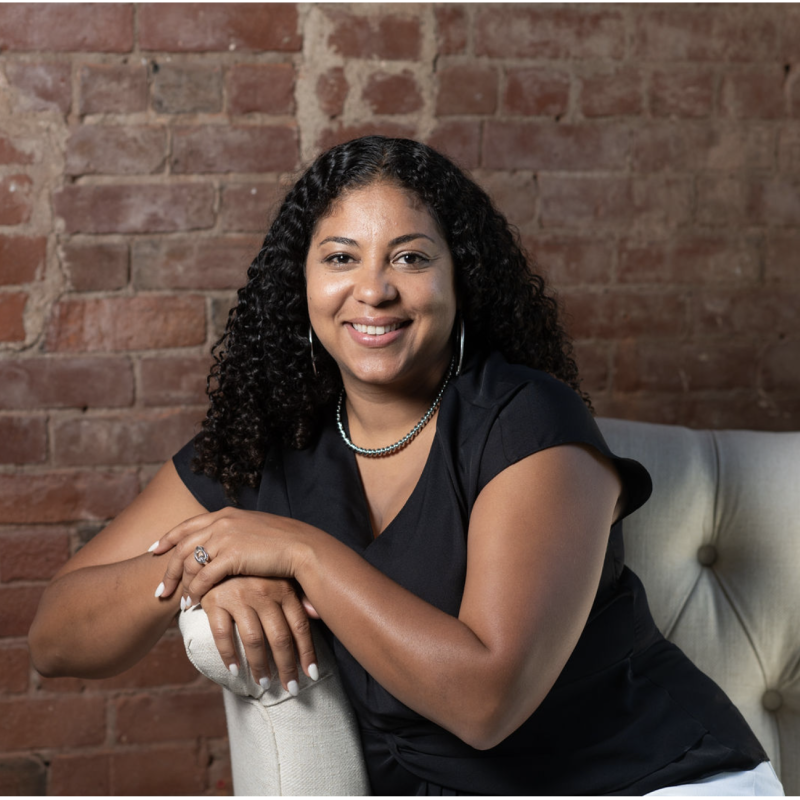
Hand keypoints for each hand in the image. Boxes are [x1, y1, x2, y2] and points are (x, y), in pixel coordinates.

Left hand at [149, 508, 310, 604]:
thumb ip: (236, 533)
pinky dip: (195, 591)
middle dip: (168, 569)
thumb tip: (226, 545)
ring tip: (178, 601)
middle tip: (160, 589)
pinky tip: (193, 604)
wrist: (302, 547)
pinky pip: (204, 577)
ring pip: (190, 562)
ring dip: (181, 584)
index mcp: (226, 514)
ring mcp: (225, 537)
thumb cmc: (284, 543)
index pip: (188, 525)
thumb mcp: (254, 530)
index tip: (155, 550)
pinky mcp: (231, 555)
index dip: (168, 538)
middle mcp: (221, 522)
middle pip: (182, 546)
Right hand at [200, 576, 318, 693]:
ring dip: (259, 666)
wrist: (219, 552)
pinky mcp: (215, 600)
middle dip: (287, 666)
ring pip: (253, 640)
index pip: (299, 626)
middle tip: (292, 688)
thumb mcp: (279, 578)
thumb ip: (298, 596)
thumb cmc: (256, 571)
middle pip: (279, 637)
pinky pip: (223, 634)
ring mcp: (239, 596)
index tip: (311, 675)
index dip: (307, 652)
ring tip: (264, 683)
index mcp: (283, 588)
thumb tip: (319, 614)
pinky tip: (235, 670)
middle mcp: (263, 591)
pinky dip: (229, 655)